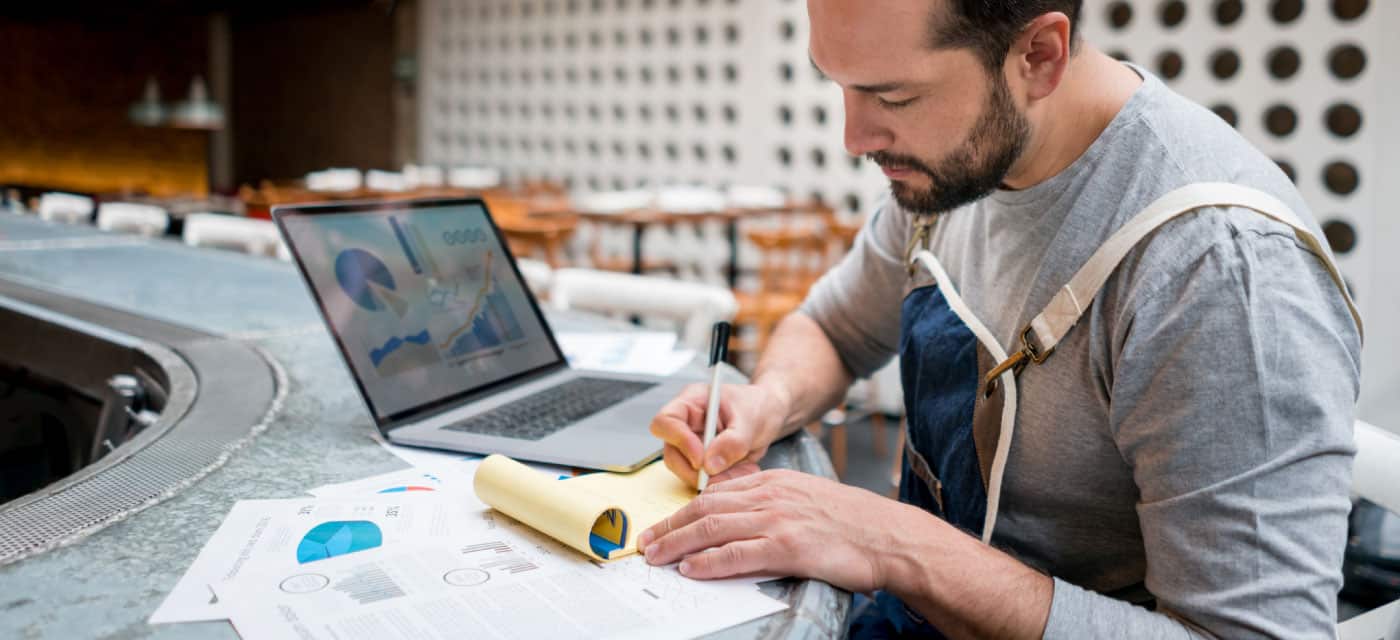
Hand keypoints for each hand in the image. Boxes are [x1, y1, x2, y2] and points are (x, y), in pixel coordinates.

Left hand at [636, 469, 906, 593]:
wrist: (889, 536)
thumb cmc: (852, 523)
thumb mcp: (806, 499)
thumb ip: (772, 504)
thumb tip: (738, 520)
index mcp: (773, 483)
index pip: (715, 494)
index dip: (683, 511)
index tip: (663, 525)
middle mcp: (771, 495)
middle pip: (705, 508)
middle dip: (669, 526)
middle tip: (646, 542)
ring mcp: (779, 519)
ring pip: (713, 527)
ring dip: (678, 543)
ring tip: (656, 556)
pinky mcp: (789, 546)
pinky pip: (737, 554)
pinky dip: (710, 561)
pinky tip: (692, 568)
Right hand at [649, 382, 788, 487]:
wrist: (770, 414)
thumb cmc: (758, 406)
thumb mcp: (751, 420)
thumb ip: (732, 441)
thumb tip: (709, 466)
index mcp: (692, 402)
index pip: (666, 421)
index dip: (678, 441)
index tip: (700, 458)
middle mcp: (686, 424)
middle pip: (671, 453)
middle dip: (696, 470)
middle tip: (724, 473)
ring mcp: (692, 444)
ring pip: (686, 471)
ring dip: (713, 479)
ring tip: (744, 470)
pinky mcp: (703, 462)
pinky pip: (703, 479)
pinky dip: (722, 481)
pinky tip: (743, 471)